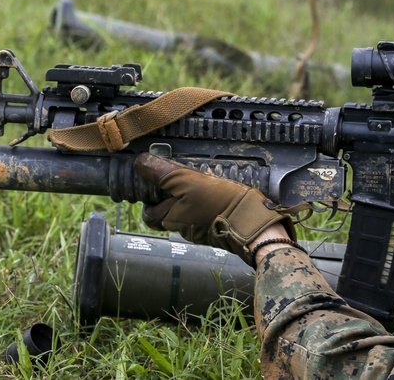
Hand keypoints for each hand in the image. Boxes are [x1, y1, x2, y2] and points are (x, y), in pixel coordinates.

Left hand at [134, 152, 295, 265]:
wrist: (252, 221)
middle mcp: (183, 227)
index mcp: (171, 218)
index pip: (150, 213)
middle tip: (182, 178)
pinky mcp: (217, 227)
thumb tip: (140, 163)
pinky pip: (204, 214)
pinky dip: (206, 203)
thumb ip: (163, 174)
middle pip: (168, 213)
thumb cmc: (218, 203)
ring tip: (202, 180)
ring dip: (190, 199)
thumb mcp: (187, 181)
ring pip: (187, 213)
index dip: (150, 199)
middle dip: (172, 198)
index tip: (156, 183)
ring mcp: (200, 229)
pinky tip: (217, 191)